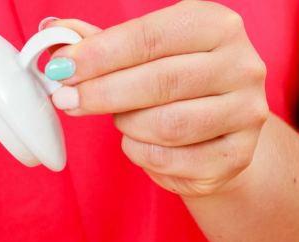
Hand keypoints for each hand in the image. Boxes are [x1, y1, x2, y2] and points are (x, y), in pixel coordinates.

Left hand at [44, 1, 268, 196]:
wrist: (218, 135)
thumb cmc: (174, 86)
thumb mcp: (140, 55)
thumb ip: (99, 42)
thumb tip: (52, 29)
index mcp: (217, 26)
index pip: (150, 36)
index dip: (100, 54)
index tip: (62, 67)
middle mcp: (242, 65)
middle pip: (159, 80)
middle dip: (102, 92)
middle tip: (67, 99)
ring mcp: (246, 112)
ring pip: (166, 124)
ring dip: (127, 125)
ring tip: (121, 119)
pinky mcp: (237, 155)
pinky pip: (169, 158)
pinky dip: (141, 153)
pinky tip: (140, 142)